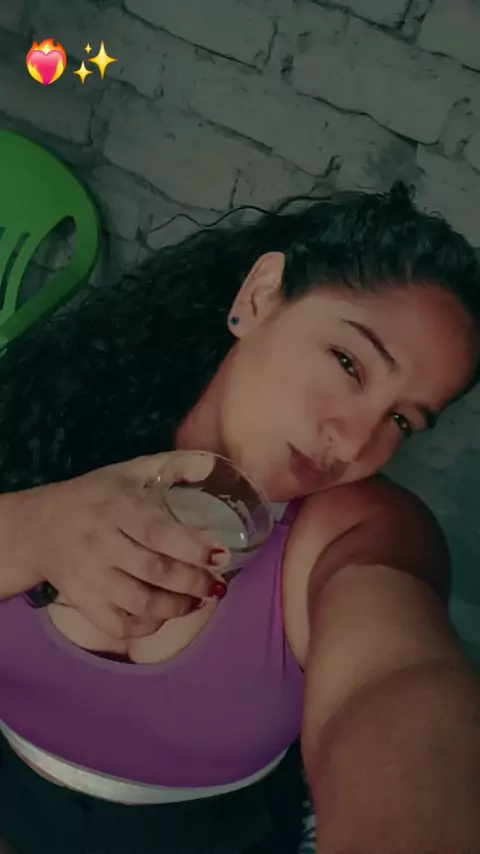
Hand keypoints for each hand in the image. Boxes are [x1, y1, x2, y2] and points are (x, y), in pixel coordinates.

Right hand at [8, 453, 229, 638]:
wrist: (37, 528)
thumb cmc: (93, 497)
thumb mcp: (129, 471)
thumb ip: (173, 465)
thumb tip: (214, 464)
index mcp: (118, 508)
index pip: (158, 532)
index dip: (192, 548)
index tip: (221, 556)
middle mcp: (103, 544)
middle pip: (155, 572)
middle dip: (194, 583)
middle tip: (216, 586)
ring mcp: (91, 577)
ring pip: (140, 603)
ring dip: (176, 608)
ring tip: (197, 601)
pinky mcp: (83, 603)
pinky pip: (119, 625)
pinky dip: (146, 627)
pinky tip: (162, 616)